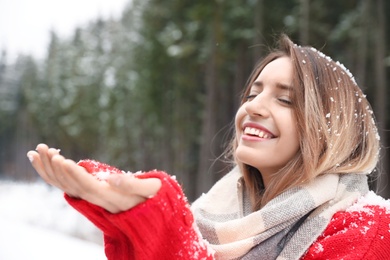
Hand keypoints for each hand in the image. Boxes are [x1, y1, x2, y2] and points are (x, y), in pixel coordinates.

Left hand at [27, 144, 161, 212]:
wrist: (147, 210)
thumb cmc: (151, 196)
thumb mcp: (150, 189)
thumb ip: (133, 185)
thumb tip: (113, 179)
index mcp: (111, 197)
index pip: (88, 187)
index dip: (74, 175)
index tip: (63, 160)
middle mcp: (96, 199)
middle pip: (71, 186)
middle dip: (56, 167)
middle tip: (44, 148)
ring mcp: (90, 196)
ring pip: (65, 185)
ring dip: (49, 168)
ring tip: (38, 150)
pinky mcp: (88, 191)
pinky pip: (66, 184)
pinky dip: (53, 173)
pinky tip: (45, 159)